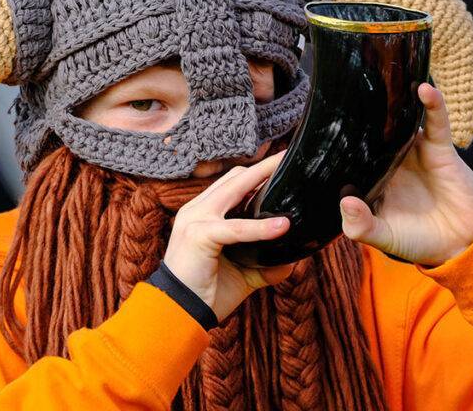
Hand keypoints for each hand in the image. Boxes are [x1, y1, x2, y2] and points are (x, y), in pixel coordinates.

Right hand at [163, 152, 295, 321]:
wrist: (179, 313)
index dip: (258, 174)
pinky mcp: (199, 235)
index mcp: (204, 214)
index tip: (283, 165)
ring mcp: (196, 219)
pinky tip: (281, 226)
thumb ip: (265, 261)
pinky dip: (260, 227)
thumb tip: (293, 258)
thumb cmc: (208, 292)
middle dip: (265, 166)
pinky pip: (236, 228)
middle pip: (236, 177)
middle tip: (291, 157)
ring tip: (288, 174)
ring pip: (235, 189)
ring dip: (263, 180)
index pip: (233, 183)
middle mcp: (197, 210)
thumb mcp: (243, 272)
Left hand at [339, 83, 472, 265]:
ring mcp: (412, 152)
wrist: (461, 243)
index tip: (318, 127)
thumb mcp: (384, 238)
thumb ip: (361, 226)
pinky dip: (432, 104)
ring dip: (395, 101)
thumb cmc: (418, 240)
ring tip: (382, 78)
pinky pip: (435, 122)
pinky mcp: (439, 148)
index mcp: (370, 178)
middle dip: (360, 112)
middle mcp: (388, 161)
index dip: (335, 143)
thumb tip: (346, 201)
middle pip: (370, 131)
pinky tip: (424, 88)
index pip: (348, 155)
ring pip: (400, 120)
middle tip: (344, 89)